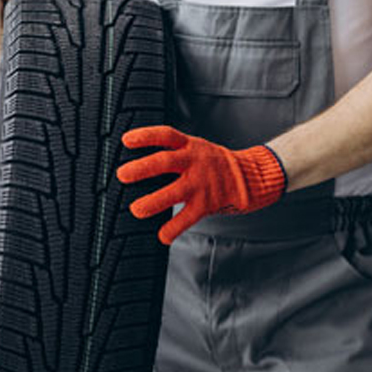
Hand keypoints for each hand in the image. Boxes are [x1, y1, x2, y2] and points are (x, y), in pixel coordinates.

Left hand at [116, 126, 286, 244]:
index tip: (126, 140)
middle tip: (123, 175)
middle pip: (167, 161)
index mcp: (190, 146)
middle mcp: (194, 162)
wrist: (248, 177)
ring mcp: (201, 183)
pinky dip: (174, 228)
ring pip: (176, 192)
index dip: (146, 136)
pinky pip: (188, 217)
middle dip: (144, 168)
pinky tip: (162, 236)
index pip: (166, 135)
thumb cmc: (213, 164)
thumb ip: (171, 152)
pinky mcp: (207, 203)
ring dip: (154, 201)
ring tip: (137, 209)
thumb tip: (136, 164)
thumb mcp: (195, 148)